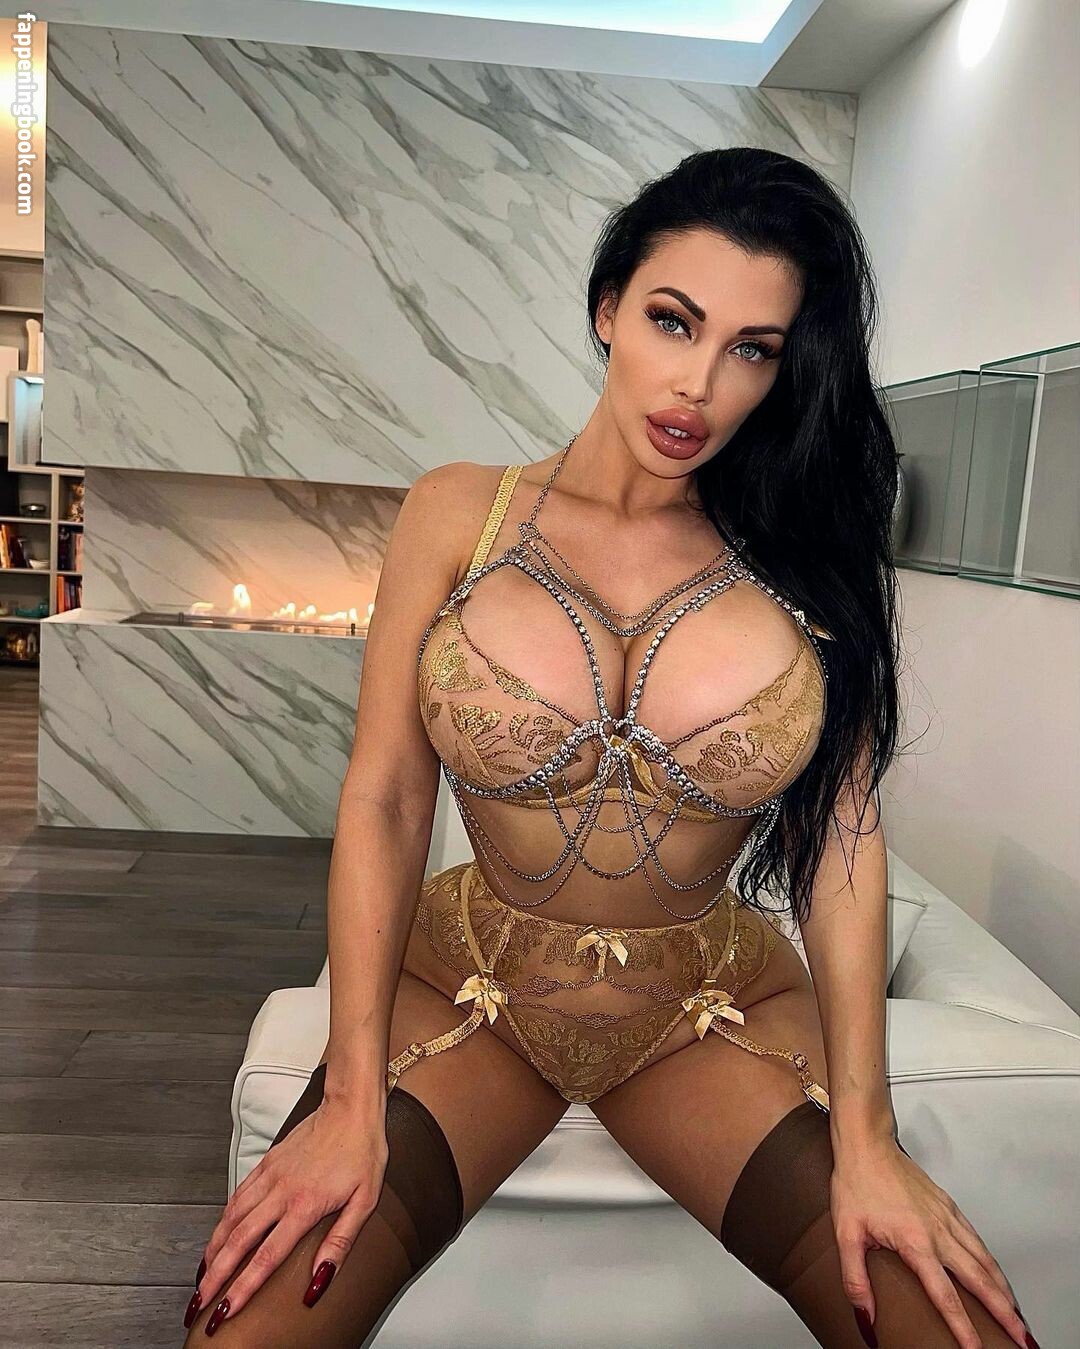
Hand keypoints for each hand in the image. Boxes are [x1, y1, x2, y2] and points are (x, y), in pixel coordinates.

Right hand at [190, 1093, 387, 1330]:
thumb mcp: (365, 1200)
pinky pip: (237, 1195)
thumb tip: (319, 1278)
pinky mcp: (267, 1163)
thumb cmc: (363, 1151)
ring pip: (231, 1218)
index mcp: (305, 1206)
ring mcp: (270, 1176)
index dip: (243, 1288)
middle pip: (238, 1242)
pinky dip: (223, 1219)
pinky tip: (219, 1234)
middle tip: (198, 1303)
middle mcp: (281, 1192)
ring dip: (213, 1251)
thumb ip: (340, 1242)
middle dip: (215, 1277)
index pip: (267, 1257)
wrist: (351, 1107)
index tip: (227, 1311)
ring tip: (202, 1276)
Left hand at [829, 1136, 1031, 1348]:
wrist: (867, 1145)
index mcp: (916, 1242)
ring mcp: (947, 1217)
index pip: (944, 1296)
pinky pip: (976, 1239)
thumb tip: (864, 1315)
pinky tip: (994, 1272)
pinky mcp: (948, 1205)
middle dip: (1003, 1312)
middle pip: (979, 1280)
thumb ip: (855, 1278)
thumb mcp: (846, 1233)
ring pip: (984, 1259)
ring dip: (1002, 1288)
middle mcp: (939, 1232)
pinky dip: (991, 1260)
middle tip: (1019, 1337)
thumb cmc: (856, 1184)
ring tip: (1014, 1313)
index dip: (962, 1327)